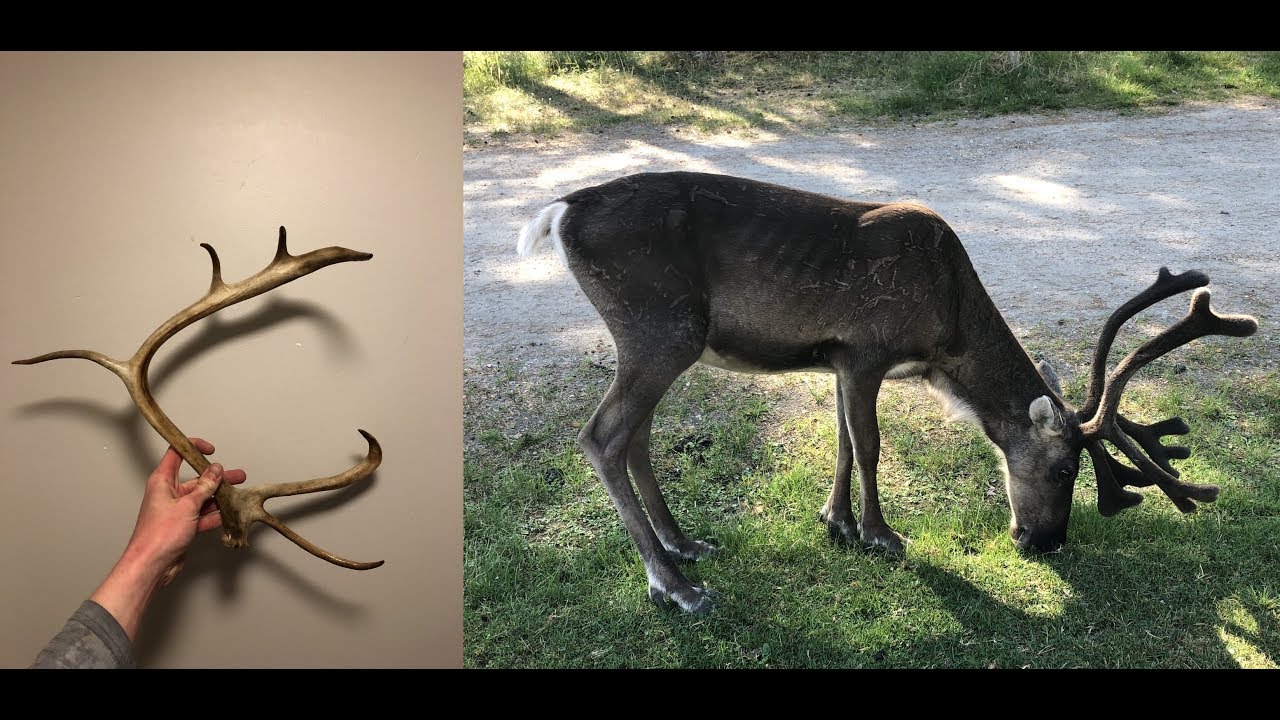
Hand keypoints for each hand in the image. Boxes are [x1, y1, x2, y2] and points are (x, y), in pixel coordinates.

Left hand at [125, 438, 247, 585]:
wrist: (151, 565)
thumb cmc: (158, 535)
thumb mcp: (187, 505)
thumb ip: (204, 487)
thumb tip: (215, 471)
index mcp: (162, 481)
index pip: (177, 453)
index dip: (193, 447)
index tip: (210, 450)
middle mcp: (168, 492)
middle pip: (196, 478)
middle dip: (217, 477)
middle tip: (236, 476)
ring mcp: (176, 509)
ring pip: (202, 497)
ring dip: (219, 497)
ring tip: (238, 495)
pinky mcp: (183, 524)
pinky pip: (203, 514)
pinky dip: (215, 514)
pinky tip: (229, 514)